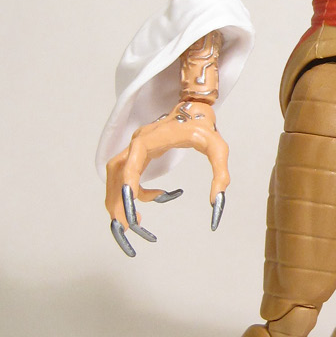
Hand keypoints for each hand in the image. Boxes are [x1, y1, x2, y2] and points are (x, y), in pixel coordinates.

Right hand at [104, 99, 229, 256]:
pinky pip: (125, 176)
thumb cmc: (204, 128)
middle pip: (115, 173)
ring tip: (134, 223)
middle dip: (117, 199)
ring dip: (118, 199)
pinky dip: (133, 192)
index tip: (128, 203)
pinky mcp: (137, 155)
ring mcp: (133, 149)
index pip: (130, 163)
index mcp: (150, 140)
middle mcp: (136, 143)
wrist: (193, 111)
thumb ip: (220, 174)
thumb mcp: (218, 149)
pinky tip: (156, 198)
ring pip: (115, 177)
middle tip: (127, 225)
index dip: (127, 184)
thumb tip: (216, 201)